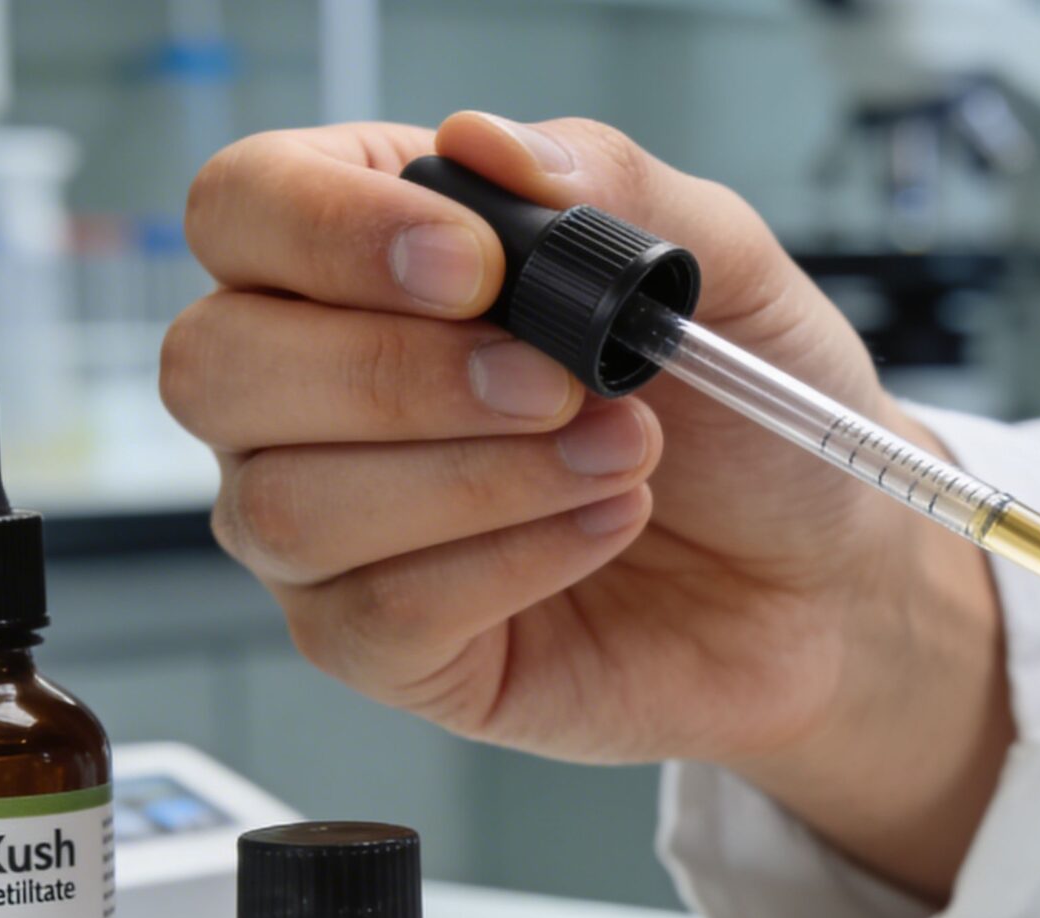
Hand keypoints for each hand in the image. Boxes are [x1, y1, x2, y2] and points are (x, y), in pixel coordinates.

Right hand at [162, 113, 1009, 896]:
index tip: (477, 266)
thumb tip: (492, 147)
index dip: (329, 232)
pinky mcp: (388, 648)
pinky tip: (602, 528)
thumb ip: (612, 187)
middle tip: (559, 384)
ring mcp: (336, 530)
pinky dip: (507, 565)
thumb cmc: (752, 422)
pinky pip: (377, 616)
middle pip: (215, 366)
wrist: (825, 573)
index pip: (242, 210)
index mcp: (368, 260)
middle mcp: (315, 393)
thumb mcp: (724, 270)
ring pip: (288, 506)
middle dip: (394, 374)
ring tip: (619, 456)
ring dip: (473, 477)